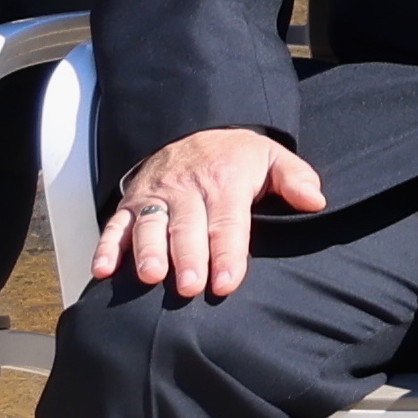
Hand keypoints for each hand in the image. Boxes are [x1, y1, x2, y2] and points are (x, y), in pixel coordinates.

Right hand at [101, 129, 328, 301]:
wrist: (195, 129)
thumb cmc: (237, 156)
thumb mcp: (272, 157)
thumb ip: (295, 178)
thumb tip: (315, 201)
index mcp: (225, 182)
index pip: (227, 222)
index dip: (227, 253)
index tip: (226, 282)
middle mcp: (187, 189)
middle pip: (186, 227)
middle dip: (188, 258)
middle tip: (189, 288)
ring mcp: (155, 196)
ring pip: (149, 225)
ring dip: (147, 251)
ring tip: (151, 277)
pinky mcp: (131, 202)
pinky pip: (115, 224)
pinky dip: (106, 247)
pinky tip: (102, 271)